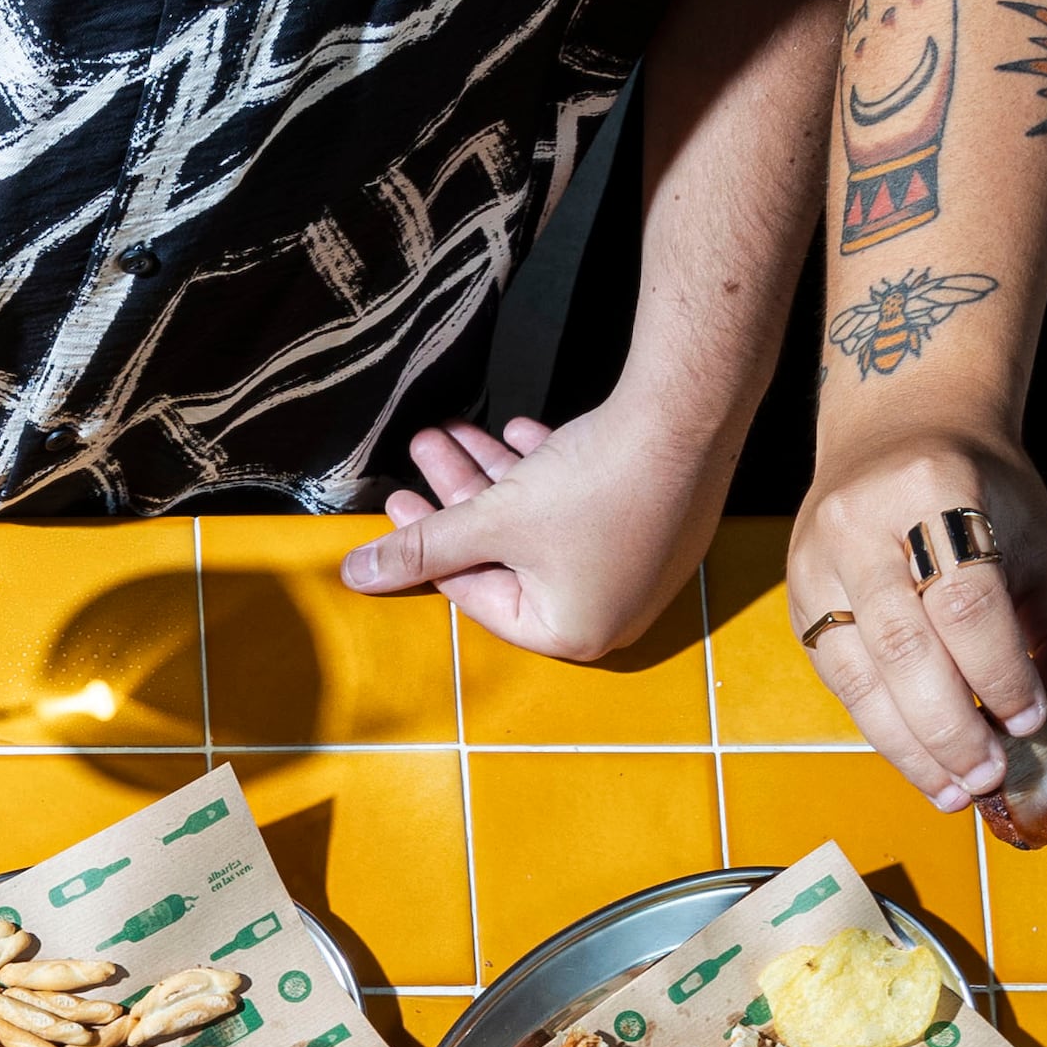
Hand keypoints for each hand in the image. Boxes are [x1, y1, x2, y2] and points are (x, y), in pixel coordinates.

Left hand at [336, 402, 721, 663]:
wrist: (689, 416)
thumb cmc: (594, 484)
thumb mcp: (491, 520)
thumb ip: (422, 549)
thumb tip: (357, 576)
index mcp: (571, 631)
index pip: (477, 594)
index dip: (429, 547)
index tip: (397, 506)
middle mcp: (610, 608)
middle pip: (508, 554)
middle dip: (459, 497)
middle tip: (423, 453)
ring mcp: (639, 563)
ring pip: (542, 521)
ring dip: (494, 474)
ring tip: (451, 428)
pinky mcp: (656, 517)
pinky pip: (585, 503)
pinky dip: (547, 471)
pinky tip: (517, 432)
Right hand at [787, 414, 1046, 815]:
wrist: (903, 438)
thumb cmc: (985, 498)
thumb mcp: (1045, 544)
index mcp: (934, 487)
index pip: (965, 597)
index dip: (998, 670)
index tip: (1029, 720)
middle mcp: (861, 522)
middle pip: (903, 644)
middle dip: (950, 725)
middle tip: (989, 776)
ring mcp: (816, 561)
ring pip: (859, 673)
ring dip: (911, 745)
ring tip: (955, 790)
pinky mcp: (797, 598)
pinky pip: (840, 680)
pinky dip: (884, 729)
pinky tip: (921, 761)